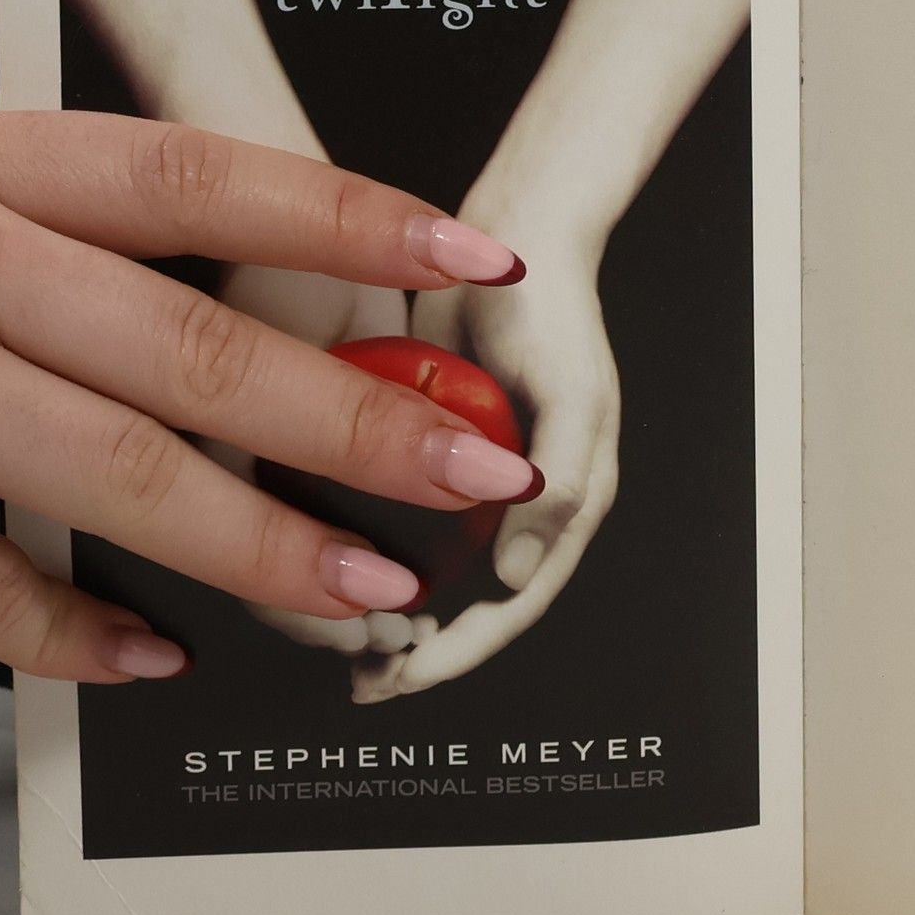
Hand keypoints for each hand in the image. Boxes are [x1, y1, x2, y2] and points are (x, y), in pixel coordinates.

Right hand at [0, 104, 536, 681]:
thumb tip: (257, 301)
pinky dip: (75, 637)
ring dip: (260, 543)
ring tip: (372, 585)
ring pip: (116, 475)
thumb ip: (55, 224)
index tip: (475, 257)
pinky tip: (157, 659)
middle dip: (354, 417)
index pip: (202, 178)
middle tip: (477, 467)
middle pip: (193, 345)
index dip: (351, 217)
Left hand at [347, 236, 619, 701]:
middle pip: (483, 607)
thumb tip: (518, 575)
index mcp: (571, 497)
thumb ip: (560, 487)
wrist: (512, 231)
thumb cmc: (551, 306)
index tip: (408, 674)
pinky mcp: (439, 453)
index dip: (467, 648)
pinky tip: (343, 574)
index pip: (521, 599)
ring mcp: (484, 480)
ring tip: (356, 653)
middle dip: (429, 652)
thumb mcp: (571, 396)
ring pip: (446, 578)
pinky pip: (416, 530)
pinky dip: (384, 561)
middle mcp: (527, 499)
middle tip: (370, 683)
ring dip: (403, 619)